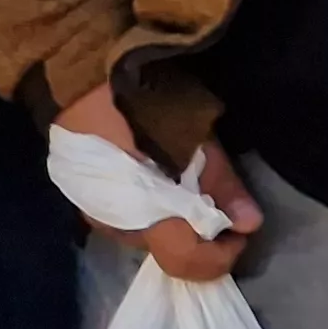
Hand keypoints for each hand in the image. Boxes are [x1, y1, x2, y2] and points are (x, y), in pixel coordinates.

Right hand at [57, 81, 259, 280]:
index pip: (184, 259)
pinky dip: (149, 206)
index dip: (220, 254)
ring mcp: (93, 212)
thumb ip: (222, 183)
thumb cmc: (141, 98)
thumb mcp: (194, 135)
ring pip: (146, 235)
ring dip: (172, 217)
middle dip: (198, 231)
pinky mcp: (83, 198)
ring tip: (180, 179)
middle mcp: (112, 223)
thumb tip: (250, 224)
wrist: (77, 69)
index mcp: (138, 209)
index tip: (236, 228)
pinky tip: (153, 174)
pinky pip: (125, 218)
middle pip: (167, 250)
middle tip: (212, 196)